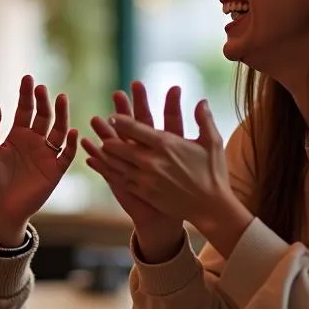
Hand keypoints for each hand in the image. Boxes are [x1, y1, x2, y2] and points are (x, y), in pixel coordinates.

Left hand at [0, 75, 77, 244]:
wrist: (0, 209)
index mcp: (17, 135)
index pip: (25, 110)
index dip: (26, 94)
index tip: (28, 78)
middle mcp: (34, 142)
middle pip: (43, 116)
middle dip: (43, 102)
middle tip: (42, 88)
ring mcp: (46, 155)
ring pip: (59, 131)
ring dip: (61, 115)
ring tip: (61, 99)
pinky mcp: (55, 171)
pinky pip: (67, 155)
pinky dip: (72, 143)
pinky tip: (72, 131)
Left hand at [96, 89, 252, 256]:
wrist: (210, 208)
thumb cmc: (213, 173)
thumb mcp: (212, 143)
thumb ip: (204, 119)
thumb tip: (202, 101)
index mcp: (166, 145)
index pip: (136, 128)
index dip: (122, 120)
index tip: (114, 115)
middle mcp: (152, 161)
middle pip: (120, 145)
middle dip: (108, 134)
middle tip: (100, 125)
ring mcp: (145, 178)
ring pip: (116, 163)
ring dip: (103, 152)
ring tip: (95, 142)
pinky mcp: (143, 192)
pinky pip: (119, 179)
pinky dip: (106, 170)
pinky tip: (98, 163)